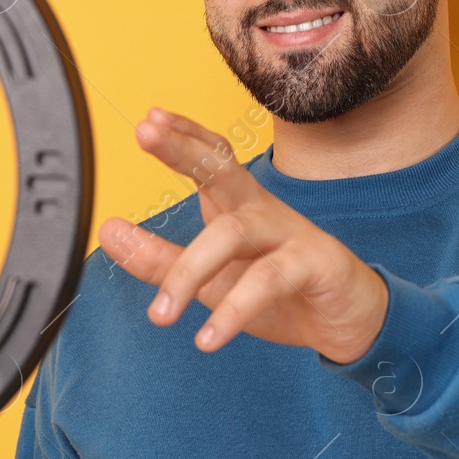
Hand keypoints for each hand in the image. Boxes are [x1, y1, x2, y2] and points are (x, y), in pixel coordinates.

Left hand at [97, 107, 389, 363]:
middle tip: (144, 133)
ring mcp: (291, 234)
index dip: (181, 135)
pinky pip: (267, 282)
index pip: (210, 157)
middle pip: (222, 169)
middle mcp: (264, 210)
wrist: (350, 321)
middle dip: (182, 148)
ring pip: (233, 234)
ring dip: (189, 273)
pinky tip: (207, 338)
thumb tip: (108, 232)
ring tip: (159, 316)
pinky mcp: (315, 265)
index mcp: (240, 205)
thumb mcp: (211, 280)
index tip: (148, 119)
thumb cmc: (280, 292)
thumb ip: (161, 259)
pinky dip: (234, 313)